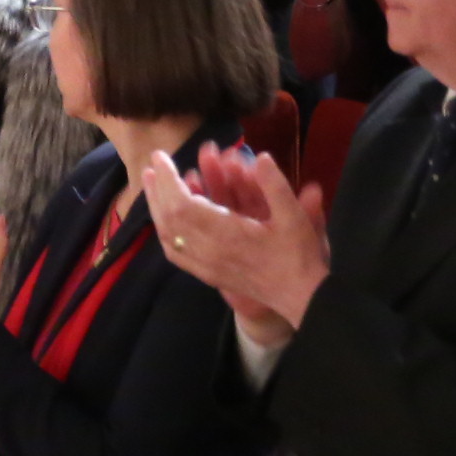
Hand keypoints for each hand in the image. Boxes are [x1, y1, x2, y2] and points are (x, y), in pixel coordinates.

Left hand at [141, 141, 323, 346]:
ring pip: (168, 236)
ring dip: (157, 208)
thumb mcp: (294, 217)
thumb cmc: (299, 256)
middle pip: (169, 219)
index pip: (183, 204)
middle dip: (157, 189)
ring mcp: (206, 267)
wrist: (303, 298)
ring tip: (151, 185)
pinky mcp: (208, 275)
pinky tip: (163, 218)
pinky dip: (165, 231)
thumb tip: (259, 157)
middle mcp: (209, 252)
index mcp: (226, 236)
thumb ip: (274, 185)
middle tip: (152, 165)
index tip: (161, 157)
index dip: (168, 179)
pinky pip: (175, 253)